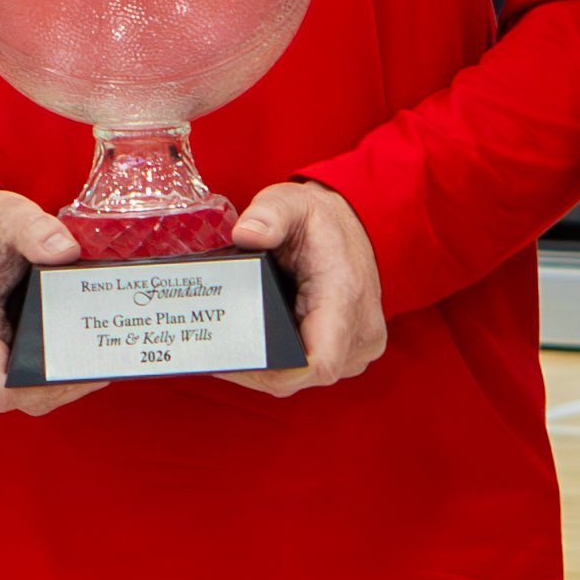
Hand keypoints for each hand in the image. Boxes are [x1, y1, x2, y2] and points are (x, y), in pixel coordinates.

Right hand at [0, 181, 82, 410]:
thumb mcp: (8, 214)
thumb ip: (36, 229)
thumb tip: (67, 251)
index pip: (0, 385)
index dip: (46, 387)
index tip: (83, 367)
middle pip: (20, 395)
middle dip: (64, 385)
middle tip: (104, 361)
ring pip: (20, 395)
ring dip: (57, 384)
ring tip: (95, 358)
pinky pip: (15, 385)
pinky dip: (45, 377)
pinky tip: (73, 356)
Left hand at [214, 180, 386, 393]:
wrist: (352, 225)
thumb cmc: (320, 219)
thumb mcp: (290, 202)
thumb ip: (269, 214)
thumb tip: (246, 234)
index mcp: (346, 296)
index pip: (319, 363)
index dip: (271, 371)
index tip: (233, 356)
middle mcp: (361, 329)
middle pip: (300, 375)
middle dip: (257, 368)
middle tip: (217, 347)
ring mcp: (360, 346)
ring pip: (303, 377)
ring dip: (269, 367)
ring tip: (234, 343)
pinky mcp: (353, 352)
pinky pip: (311, 370)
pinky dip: (283, 362)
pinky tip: (256, 344)